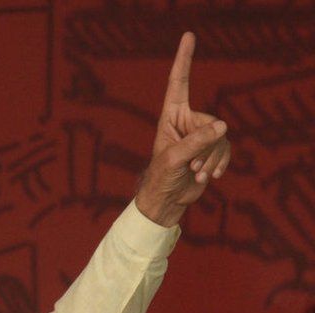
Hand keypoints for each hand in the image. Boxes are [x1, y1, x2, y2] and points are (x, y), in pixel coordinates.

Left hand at [135, 32, 230, 226]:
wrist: (167, 200)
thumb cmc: (161, 177)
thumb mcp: (175, 159)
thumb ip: (197, 141)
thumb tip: (223, 125)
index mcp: (170, 116)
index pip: (178, 83)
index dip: (184, 60)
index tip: (189, 35)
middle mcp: (186, 122)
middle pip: (211, 122)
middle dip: (206, 147)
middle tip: (192, 165)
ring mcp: (200, 135)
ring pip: (222, 137)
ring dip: (212, 158)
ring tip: (197, 173)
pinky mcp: (211, 149)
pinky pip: (226, 149)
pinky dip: (221, 163)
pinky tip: (210, 177)